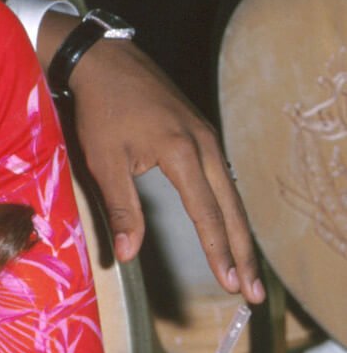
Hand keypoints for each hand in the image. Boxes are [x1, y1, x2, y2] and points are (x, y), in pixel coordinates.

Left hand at [63, 34, 264, 304]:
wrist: (104, 61)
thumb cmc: (100, 110)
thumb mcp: (104, 160)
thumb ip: (122, 208)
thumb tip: (129, 253)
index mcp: (183, 153)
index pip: (207, 214)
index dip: (219, 252)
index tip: (230, 284)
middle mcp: (205, 145)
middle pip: (232, 208)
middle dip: (242, 253)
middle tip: (252, 292)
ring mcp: (207, 136)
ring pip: (231, 193)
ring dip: (238, 233)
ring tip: (246, 269)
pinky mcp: (202, 131)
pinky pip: (223, 177)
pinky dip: (229, 208)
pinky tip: (229, 227)